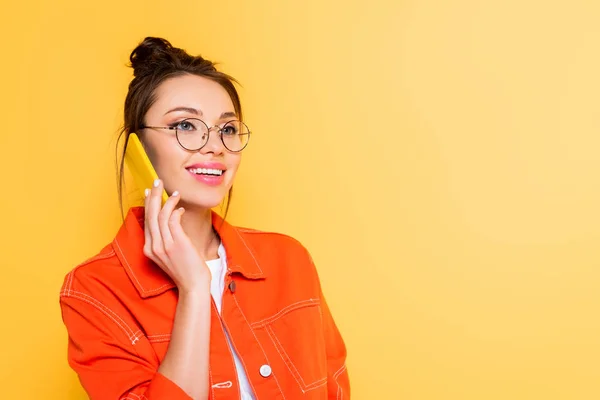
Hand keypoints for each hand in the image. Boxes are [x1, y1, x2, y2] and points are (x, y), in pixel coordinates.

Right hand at [143, 179, 209, 293]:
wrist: (193, 286)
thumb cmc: (186, 270)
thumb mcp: (171, 254)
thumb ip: (167, 239)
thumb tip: (171, 219)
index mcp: (149, 249)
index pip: (146, 222)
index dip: (148, 205)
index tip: (149, 192)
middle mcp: (154, 246)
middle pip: (150, 215)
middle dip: (153, 196)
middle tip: (157, 182)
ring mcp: (165, 245)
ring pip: (161, 216)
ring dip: (167, 201)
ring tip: (175, 192)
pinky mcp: (177, 244)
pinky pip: (173, 221)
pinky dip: (176, 210)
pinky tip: (181, 208)